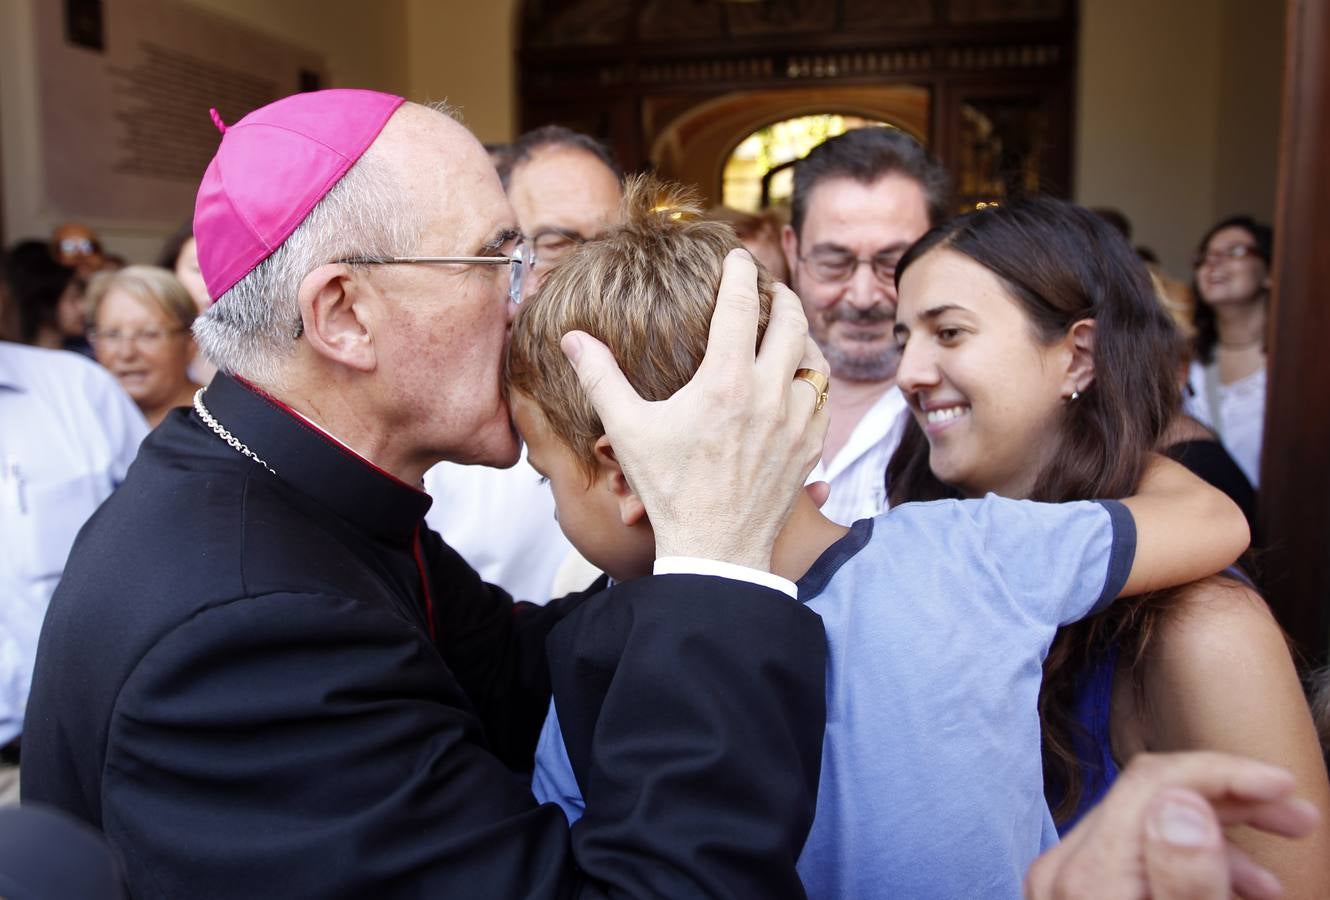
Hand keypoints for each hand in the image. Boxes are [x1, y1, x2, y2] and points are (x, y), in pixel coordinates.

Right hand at [560, 250, 828, 570]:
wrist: (715, 549)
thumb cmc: (669, 490)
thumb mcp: (627, 431)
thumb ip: (600, 378)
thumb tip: (572, 338)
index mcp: (727, 381)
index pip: (740, 305)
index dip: (739, 272)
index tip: (737, 256)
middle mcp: (770, 394)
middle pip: (792, 321)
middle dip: (782, 296)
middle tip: (770, 287)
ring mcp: (796, 421)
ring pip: (814, 360)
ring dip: (802, 338)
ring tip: (788, 331)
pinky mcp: (810, 447)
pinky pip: (821, 399)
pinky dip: (810, 381)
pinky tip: (796, 382)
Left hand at [1025, 752, 1319, 899]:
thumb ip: (1185, 877)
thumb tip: (1183, 802)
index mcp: (1086, 873)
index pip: (1153, 780)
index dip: (1224, 773)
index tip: (1284, 786)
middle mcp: (1061, 870)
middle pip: (1151, 799)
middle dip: (1231, 801)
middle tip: (1297, 818)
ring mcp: (1062, 886)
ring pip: (1146, 829)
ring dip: (1215, 839)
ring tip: (1271, 880)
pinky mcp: (1074, 898)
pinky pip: (1132, 860)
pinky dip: (1184, 864)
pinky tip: (1230, 889)